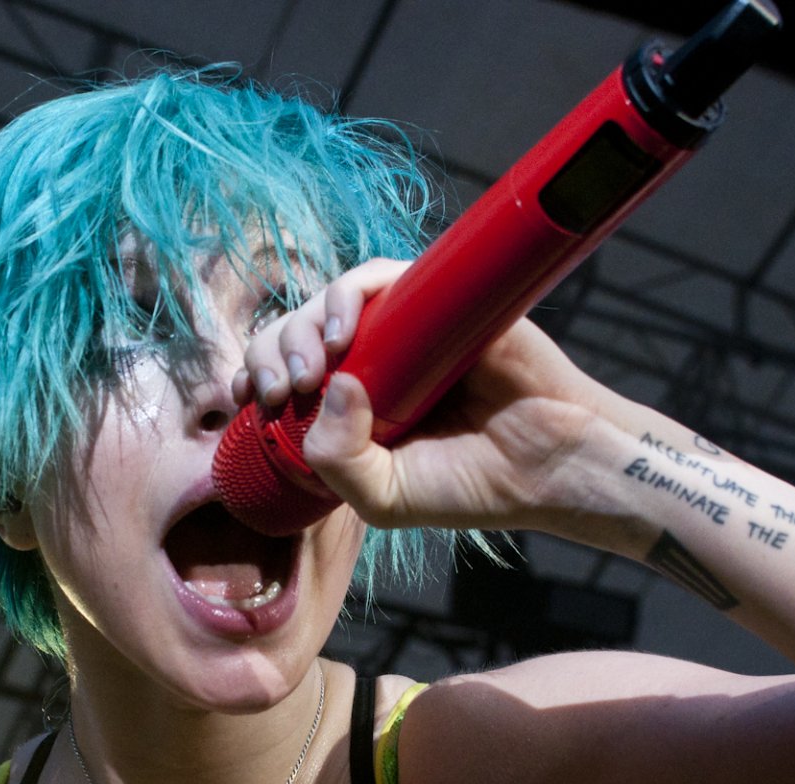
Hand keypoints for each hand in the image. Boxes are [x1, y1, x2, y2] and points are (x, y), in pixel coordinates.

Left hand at [235, 257, 620, 533]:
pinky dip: (346, 292)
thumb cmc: (470, 486)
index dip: (255, 375)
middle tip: (280, 392)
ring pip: (327, 301)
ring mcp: (402, 329)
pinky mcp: (435, 300)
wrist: (547, 466)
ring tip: (311, 370)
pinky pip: (378, 275)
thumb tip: (330, 384)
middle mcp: (371, 362)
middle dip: (269, 356)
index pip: (284, 376)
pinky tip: (342, 330)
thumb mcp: (382, 497)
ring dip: (300, 327)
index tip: (247, 398)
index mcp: (351, 408)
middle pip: (295, 334)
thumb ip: (337, 461)